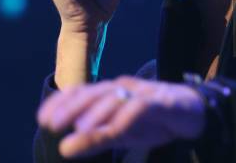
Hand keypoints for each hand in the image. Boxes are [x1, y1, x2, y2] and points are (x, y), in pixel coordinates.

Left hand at [37, 76, 205, 158]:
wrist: (193, 113)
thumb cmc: (152, 120)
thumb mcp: (119, 133)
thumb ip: (93, 139)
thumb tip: (62, 148)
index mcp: (111, 93)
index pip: (81, 92)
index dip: (61, 102)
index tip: (42, 118)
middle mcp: (124, 88)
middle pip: (94, 93)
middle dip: (71, 107)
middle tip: (52, 124)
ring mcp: (142, 92)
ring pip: (116, 98)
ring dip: (96, 113)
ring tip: (80, 129)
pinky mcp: (161, 101)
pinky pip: (142, 106)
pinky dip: (127, 116)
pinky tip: (115, 130)